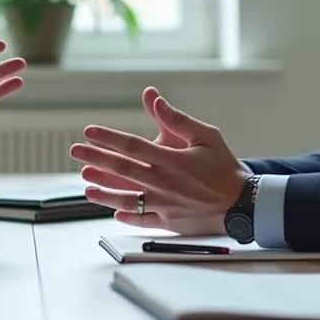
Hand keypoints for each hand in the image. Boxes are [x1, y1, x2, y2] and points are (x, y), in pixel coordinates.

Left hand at [70, 90, 249, 234]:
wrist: (244, 203)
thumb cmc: (224, 167)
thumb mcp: (206, 135)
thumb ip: (177, 119)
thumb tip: (154, 98)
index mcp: (172, 160)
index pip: (132, 146)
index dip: (108, 138)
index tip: (89, 131)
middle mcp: (165, 183)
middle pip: (122, 170)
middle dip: (95, 159)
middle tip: (75, 152)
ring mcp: (165, 204)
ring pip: (127, 199)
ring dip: (103, 192)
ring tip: (86, 186)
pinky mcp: (170, 222)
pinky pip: (142, 220)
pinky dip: (127, 216)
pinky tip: (114, 211)